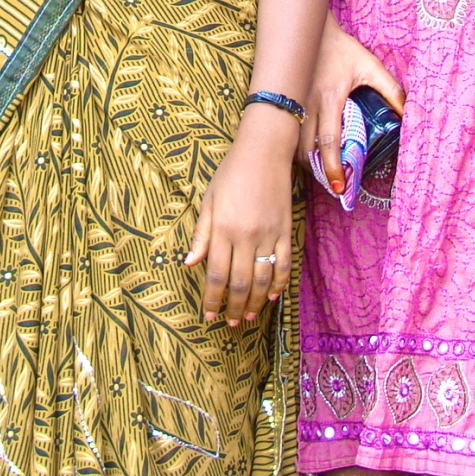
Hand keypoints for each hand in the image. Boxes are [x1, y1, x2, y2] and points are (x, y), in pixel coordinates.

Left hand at [184, 114, 294, 325]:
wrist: (264, 152)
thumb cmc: (231, 174)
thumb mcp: (208, 200)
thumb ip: (201, 234)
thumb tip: (189, 264)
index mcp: (223, 228)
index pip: (216, 274)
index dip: (212, 299)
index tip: (208, 315)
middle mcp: (245, 236)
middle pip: (240, 282)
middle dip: (233, 307)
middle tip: (230, 323)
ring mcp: (268, 235)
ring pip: (263, 279)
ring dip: (256, 302)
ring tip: (248, 316)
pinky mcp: (285, 231)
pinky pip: (284, 265)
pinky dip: (280, 284)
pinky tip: (273, 297)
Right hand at [301, 12, 404, 192]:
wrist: (309, 30)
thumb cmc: (341, 49)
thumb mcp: (370, 65)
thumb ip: (391, 89)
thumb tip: (408, 113)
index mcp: (330, 99)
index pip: (329, 141)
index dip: (333, 166)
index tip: (340, 186)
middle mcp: (309, 105)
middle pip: (307, 149)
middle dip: (318, 172)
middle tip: (332, 187)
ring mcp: (295, 103)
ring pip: (294, 143)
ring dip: (306, 161)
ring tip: (321, 173)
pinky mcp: (287, 101)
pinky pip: (288, 131)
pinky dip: (296, 146)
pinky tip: (306, 153)